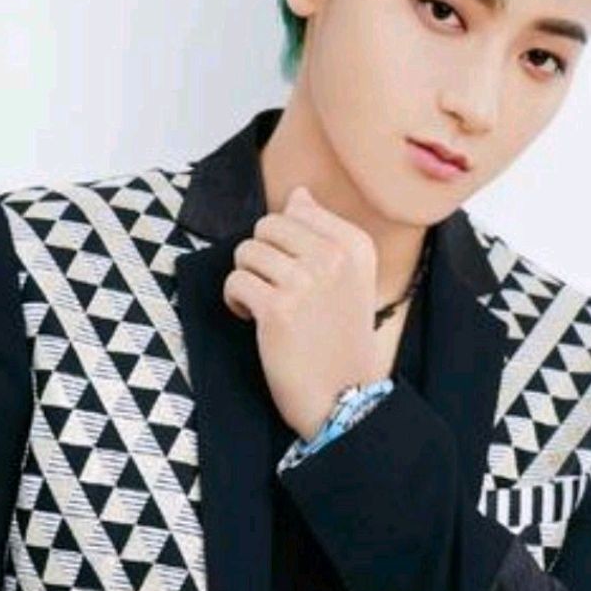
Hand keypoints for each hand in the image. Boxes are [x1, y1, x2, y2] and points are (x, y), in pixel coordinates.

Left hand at [222, 185, 379, 440]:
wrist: (344, 396)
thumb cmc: (340, 337)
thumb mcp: (350, 278)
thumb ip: (323, 231)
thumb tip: (298, 194)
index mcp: (355, 245)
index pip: (297, 210)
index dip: (285, 240)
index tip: (297, 269)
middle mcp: (334, 257)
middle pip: (267, 226)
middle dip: (262, 256)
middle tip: (277, 288)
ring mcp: (305, 281)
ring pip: (247, 252)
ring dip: (250, 280)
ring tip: (269, 305)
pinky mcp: (277, 309)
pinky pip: (235, 281)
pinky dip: (236, 302)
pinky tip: (256, 319)